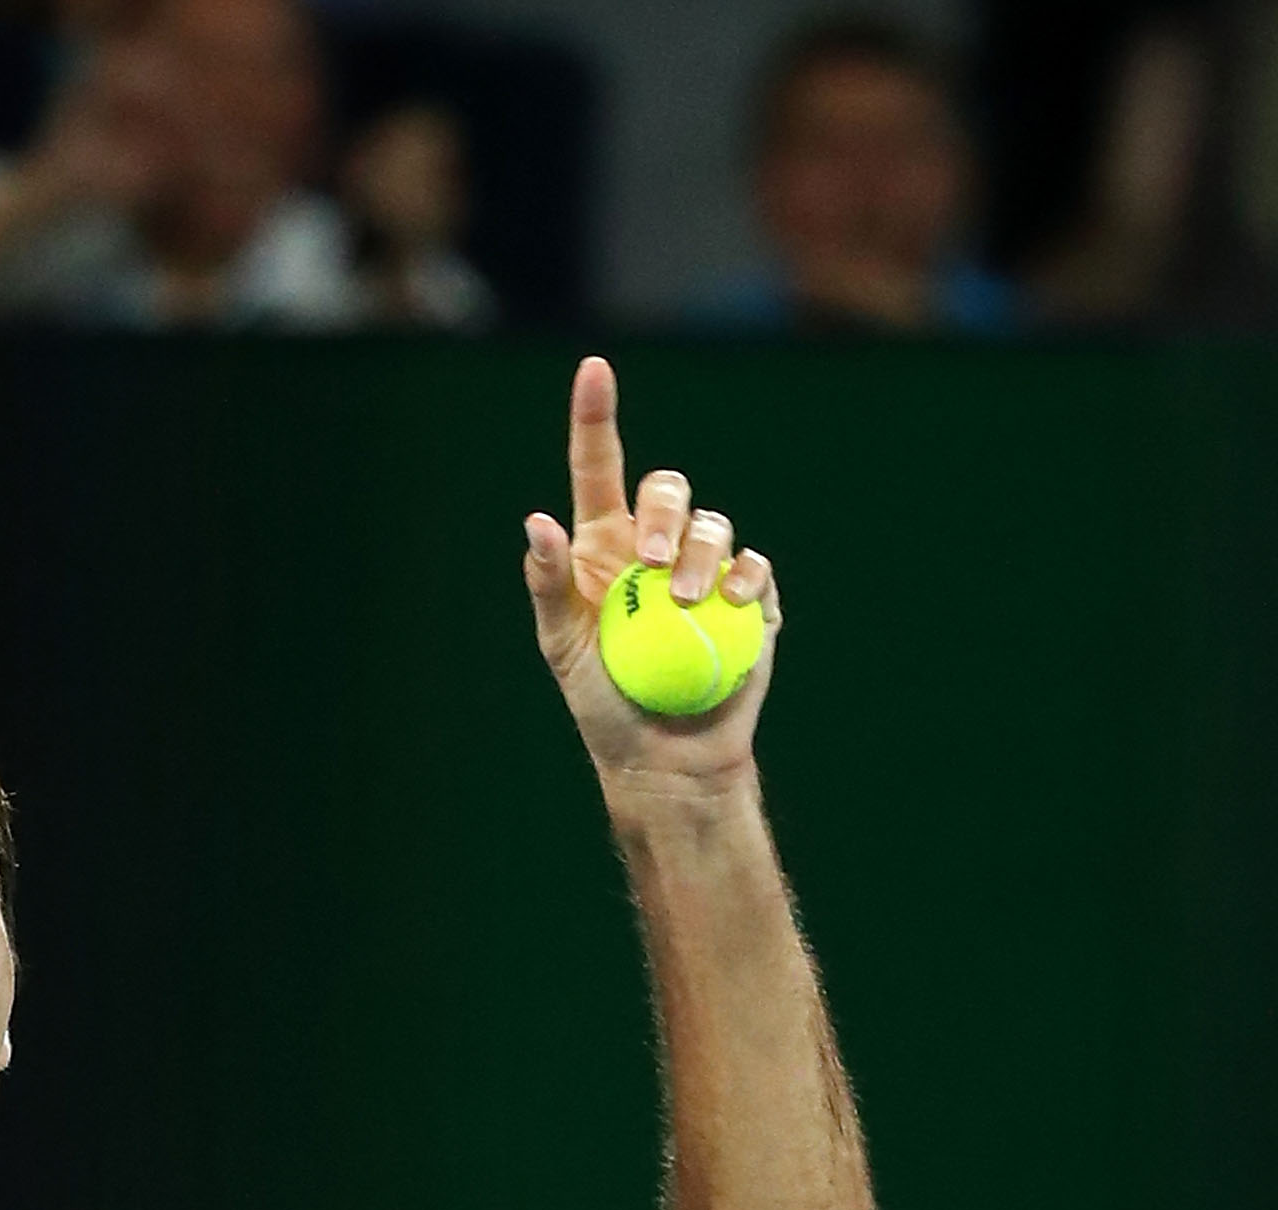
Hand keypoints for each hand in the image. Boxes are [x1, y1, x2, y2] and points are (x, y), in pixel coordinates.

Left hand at [524, 357, 781, 797]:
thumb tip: (537, 522)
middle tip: (651, 561)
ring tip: (687, 602)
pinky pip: (755, 570)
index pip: (598, 467)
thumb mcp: (560, 647)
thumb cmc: (603, 703)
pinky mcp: (750, 601)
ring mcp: (706, 571)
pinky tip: (728, 609)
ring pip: (715, 525)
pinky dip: (743, 582)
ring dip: (701, 556)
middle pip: (669, 488)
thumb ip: (548, 584)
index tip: (594, 367)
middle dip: (664, 511)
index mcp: (602, 547)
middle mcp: (655, 548)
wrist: (664, 758)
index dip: (596, 416)